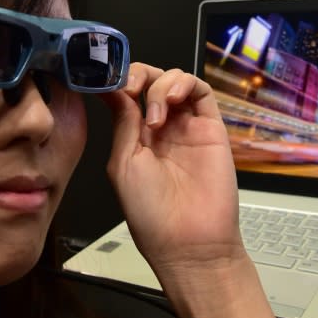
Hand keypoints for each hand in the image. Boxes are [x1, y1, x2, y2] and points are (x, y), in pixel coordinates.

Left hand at [100, 63, 245, 272]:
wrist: (188, 242)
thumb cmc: (151, 213)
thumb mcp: (124, 162)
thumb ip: (123, 121)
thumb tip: (109, 87)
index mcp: (135, 136)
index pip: (127, 94)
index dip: (117, 80)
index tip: (106, 78)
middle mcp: (161, 127)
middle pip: (151, 81)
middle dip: (138, 75)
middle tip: (130, 88)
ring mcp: (187, 126)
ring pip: (174, 80)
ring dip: (160, 84)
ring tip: (154, 115)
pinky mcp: (211, 127)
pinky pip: (201, 91)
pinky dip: (185, 83)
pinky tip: (171, 99)